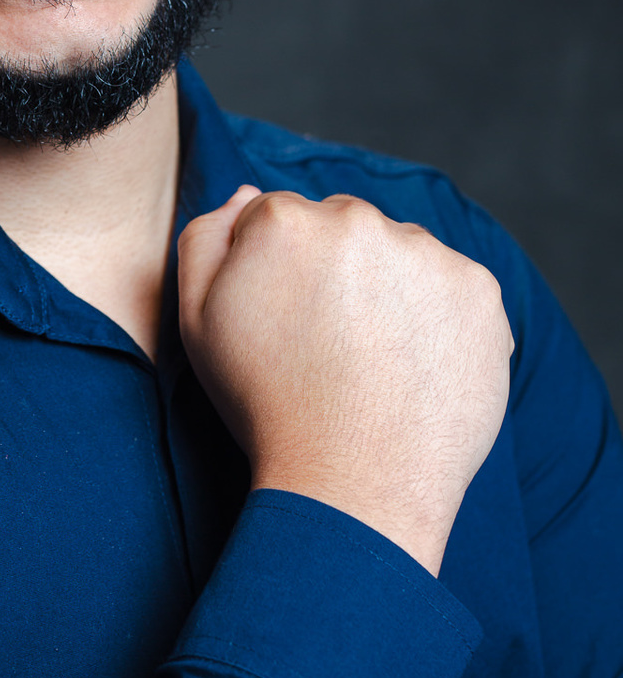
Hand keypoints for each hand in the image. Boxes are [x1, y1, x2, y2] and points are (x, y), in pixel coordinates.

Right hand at [178, 186, 513, 574]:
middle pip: (344, 225)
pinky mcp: (479, 291)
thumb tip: (248, 192)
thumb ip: (207, 240)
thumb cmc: (265, 406)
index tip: (286, 322)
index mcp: (286, 221)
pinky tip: (413, 364)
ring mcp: (428, 255)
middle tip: (330, 343)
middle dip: (338, 268)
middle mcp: (360, 221)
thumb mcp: (198, 322)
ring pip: (402, 252)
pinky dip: (438, 316)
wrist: (352, 486)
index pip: (281, 218)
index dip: (279, 272)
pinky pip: (453, 286)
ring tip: (375, 360)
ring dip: (391, 287)